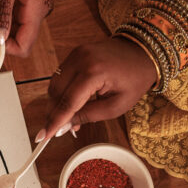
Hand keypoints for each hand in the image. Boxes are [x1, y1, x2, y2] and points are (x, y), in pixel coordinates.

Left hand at [0, 0, 61, 56]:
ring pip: (22, 27)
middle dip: (3, 36)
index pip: (25, 47)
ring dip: (5, 24)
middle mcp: (42, 12)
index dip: (7, 48)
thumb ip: (3, 13)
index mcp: (36, 12)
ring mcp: (41, 5)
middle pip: (23, 39)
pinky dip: (9, 13)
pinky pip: (22, 14)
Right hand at [42, 38, 157, 139]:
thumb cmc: (135, 79)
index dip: (55, 121)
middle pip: (56, 92)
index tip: (44, 136)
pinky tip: (70, 103)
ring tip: (66, 117)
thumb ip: (88, 116)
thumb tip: (65, 126)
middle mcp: (81, 60)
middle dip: (54, 113)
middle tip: (58, 129)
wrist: (143, 52)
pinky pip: (60, 75)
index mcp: (95, 72)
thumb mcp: (116, 106)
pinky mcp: (75, 53)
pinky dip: (61, 91)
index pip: (68, 102)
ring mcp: (76, 54)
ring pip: (54, 84)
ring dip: (56, 102)